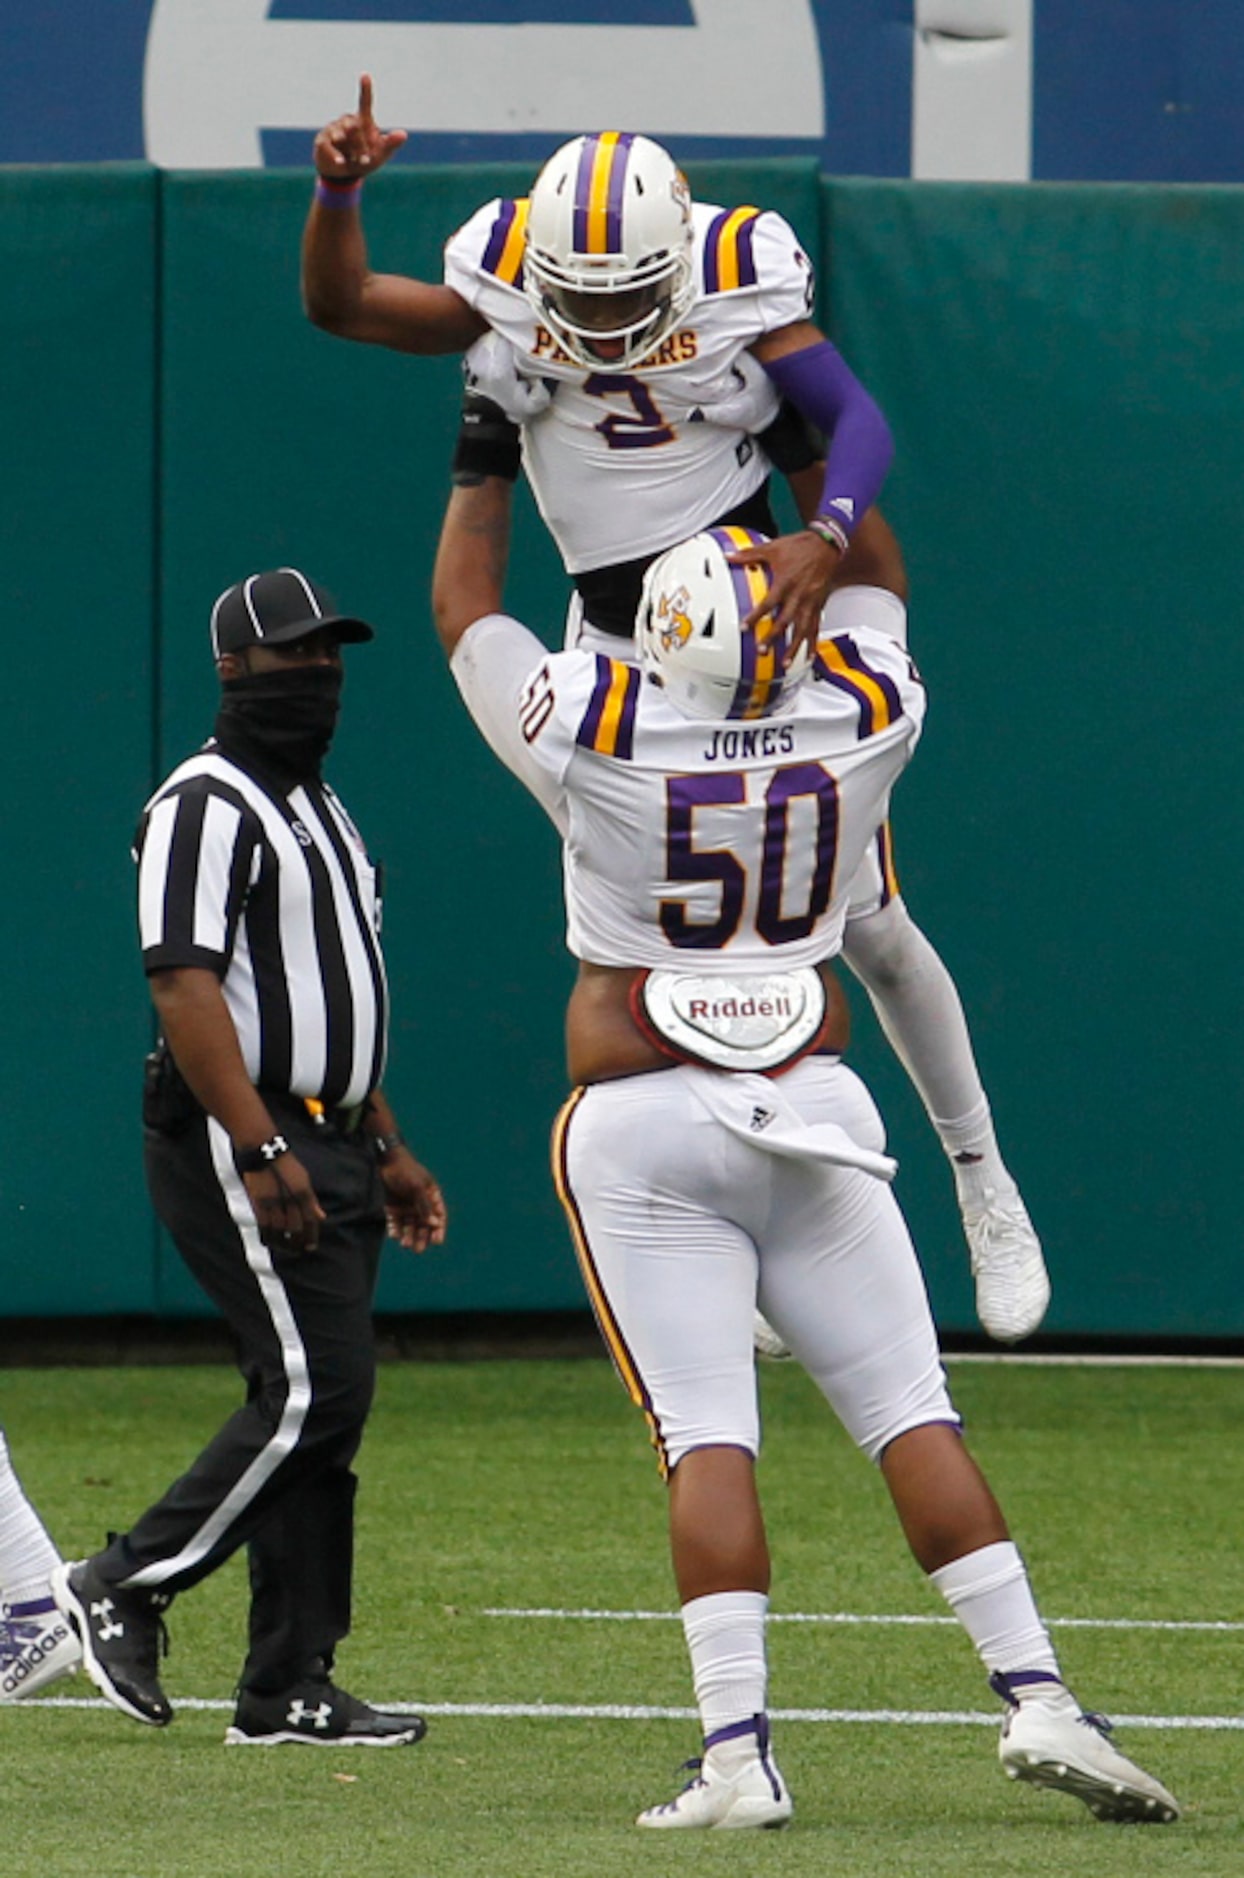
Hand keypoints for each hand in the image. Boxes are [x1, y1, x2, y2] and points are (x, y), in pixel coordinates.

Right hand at [242, 1154, 325, 1254]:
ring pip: (280, 1230)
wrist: (263, 1151)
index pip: (310, 1221)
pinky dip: (268, 1236)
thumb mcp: (304, 1179)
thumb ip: (312, 1200)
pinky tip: (270, 1242)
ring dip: (283, 1243)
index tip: (311, 1247)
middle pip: (295, 1228)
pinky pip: (263, 1225)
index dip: (311, 1236)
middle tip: (299, 1250)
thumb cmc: (285, 1164)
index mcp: (303, 1192)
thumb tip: (322, 1217)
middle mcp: (290, 1199)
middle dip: (298, 1242)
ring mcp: (273, 1202)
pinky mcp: (258, 1202)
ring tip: (286, 1249)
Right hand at [313, 73, 406, 181]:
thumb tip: (404, 134)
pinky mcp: (322, 140)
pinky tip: (341, 162)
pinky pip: (329, 146)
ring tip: (356, 161)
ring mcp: (333, 129)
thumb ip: (391, 144)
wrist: (344, 174)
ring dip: (350, 151)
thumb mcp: (381, 154)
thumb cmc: (366, 159)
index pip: (364, 103)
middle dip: (361, 145)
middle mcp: (347, 121)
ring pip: (341, 136)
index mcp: (363, 121)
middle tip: (366, 159)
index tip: (365, 75)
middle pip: (354, 127)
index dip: (365, 89)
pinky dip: (336, 156)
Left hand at [380, 1148, 446, 1253]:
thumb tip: (435, 1223)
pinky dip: (395, 1230)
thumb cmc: (406, 1171)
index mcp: (431, 1197)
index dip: (438, 1229)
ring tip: (405, 1244)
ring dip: (408, 1236)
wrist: (387, 1162)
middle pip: (424, 1225)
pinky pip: (396, 1223)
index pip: (438, 1216)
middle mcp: (420, 1204)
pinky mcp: (393, 1209)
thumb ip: (424, 1205)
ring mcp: (406, 1207)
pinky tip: (394, 1235)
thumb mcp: (417, 1187)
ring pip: (409, 1227)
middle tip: (418, 1249)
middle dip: (422, 1237)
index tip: (437, 1241)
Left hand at [728, 528, 840, 662]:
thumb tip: (730, 556)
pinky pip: (816, 626)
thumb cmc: (801, 546)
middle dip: (773, 637)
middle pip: (784, 621)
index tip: (744, 627)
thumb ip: (749, 554)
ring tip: (786, 662)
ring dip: (794, 647)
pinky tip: (809, 654)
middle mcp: (799, 595)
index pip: (768, 604)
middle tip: (762, 651)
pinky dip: (813, 642)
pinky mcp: (819, 605)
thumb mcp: (773, 548)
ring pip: (802, 629)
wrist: (827, 544)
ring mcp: (810, 602)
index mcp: (785, 583)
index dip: (755, 616)